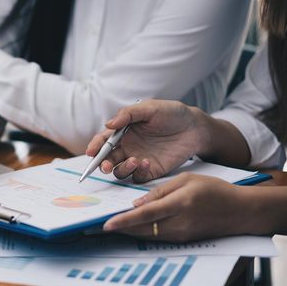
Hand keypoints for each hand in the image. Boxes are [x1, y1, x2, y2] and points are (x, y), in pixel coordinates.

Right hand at [85, 100, 204, 182]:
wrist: (195, 127)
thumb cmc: (172, 114)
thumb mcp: (150, 108)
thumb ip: (128, 114)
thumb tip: (108, 124)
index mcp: (123, 132)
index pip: (103, 141)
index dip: (95, 146)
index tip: (91, 152)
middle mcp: (127, 147)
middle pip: (107, 159)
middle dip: (102, 164)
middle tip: (104, 166)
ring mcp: (138, 160)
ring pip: (119, 171)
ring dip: (121, 169)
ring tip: (134, 160)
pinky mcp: (150, 171)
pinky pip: (138, 177)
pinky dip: (138, 172)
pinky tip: (147, 162)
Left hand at [103, 173, 253, 241]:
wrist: (240, 211)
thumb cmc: (214, 190)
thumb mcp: (187, 180)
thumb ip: (160, 191)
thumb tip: (137, 204)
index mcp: (180, 204)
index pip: (145, 215)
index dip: (124, 221)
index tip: (106, 224)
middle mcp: (179, 223)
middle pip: (143, 229)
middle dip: (121, 229)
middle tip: (99, 226)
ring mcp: (182, 234)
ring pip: (148, 236)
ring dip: (130, 232)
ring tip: (112, 226)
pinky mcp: (184, 240)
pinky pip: (158, 237)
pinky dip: (143, 233)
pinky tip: (133, 227)